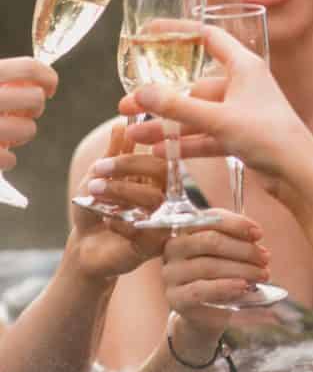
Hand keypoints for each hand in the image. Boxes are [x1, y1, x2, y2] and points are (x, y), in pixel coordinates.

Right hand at [0, 57, 58, 170]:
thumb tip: (39, 75)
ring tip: (4, 132)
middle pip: (34, 99)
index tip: (48, 88)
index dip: (46, 77)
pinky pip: (10, 159)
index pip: (27, 67)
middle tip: (19, 112)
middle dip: (33, 108)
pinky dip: (4, 159)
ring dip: (20, 133)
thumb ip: (5, 79)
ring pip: (28, 129)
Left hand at [69, 123, 168, 279]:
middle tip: (99, 169)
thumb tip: (121, 124)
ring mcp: (164, 220)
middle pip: (162, 173)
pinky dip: (121, 222)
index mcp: (159, 178)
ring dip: (120, 191)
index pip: (160, 158)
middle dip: (129, 166)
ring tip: (94, 191)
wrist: (85, 247)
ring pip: (153, 198)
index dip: (137, 153)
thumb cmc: (96, 210)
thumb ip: (114, 153)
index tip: (107, 154)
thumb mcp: (99, 177)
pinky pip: (145, 229)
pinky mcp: (156, 245)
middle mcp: (167, 196)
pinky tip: (107, 222)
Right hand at [120, 26, 312, 206]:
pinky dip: (184, 142)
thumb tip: (140, 92)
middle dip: (160, 97)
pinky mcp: (241, 136)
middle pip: (194, 84)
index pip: (208, 37)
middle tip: (125, 105)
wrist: (299, 174)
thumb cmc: (269, 137)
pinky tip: (157, 151)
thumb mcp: (219, 119)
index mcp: (245, 66)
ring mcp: (242, 111)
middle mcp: (243, 85)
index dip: (178, 31)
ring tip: (132, 134)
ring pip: (196, 114)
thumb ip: (178, 107)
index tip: (149, 31)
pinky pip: (205, 135)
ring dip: (167, 124)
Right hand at [162, 212, 268, 332]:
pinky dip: (225, 287)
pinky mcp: (174, 298)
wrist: (205, 309)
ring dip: (241, 269)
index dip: (236, 224)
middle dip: (244, 249)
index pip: (209, 218)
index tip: (259, 234)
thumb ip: (237, 238)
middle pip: (210, 241)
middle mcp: (173, 248)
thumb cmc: (220, 272)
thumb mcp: (228, 252)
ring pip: (208, 266)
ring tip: (262, 274)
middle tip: (265, 258)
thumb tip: (255, 235)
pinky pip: (200, 291)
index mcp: (186, 228)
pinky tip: (243, 287)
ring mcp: (170, 274)